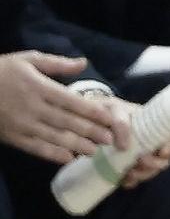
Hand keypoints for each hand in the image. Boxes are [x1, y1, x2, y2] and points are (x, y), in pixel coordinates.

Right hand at [0, 51, 121, 163]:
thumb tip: (83, 63)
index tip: (110, 118)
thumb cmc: (1, 71)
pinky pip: (35, 148)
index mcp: (39, 87)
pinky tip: (68, 158)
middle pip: (66, 121)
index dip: (92, 111)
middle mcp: (32, 107)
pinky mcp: (12, 137)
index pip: (71, 101)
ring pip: (53, 137)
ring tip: (94, 151)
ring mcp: (22, 124)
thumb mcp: (28, 60)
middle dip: (90, 131)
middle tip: (110, 140)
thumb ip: (57, 64)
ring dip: (76, 145)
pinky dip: (52, 155)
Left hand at [96, 97, 169, 189]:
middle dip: (154, 164)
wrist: (95, 120)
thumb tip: (124, 145)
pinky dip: (130, 181)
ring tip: (128, 172)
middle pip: (165, 161)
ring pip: (151, 172)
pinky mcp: (132, 167)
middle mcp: (156, 145)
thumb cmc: (111, 112)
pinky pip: (136, 180)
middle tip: (140, 161)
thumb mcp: (116, 110)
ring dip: (142, 174)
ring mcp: (145, 157)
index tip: (162, 151)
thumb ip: (121, 122)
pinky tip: (122, 178)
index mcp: (160, 129)